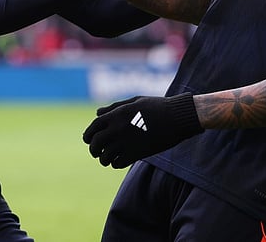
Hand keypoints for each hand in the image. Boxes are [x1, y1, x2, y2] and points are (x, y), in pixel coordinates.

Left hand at [82, 94, 201, 168]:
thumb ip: (114, 108)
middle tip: (97, 153)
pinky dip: (116, 164)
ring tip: (108, 159)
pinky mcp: (137, 153)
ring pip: (105, 156)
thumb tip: (97, 113)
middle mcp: (117, 128)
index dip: (88, 135)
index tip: (88, 140)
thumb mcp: (134, 102)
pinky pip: (118, 163)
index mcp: (116, 114)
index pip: (93, 127)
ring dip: (104, 159)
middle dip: (93, 150)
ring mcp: (126, 141)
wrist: (177, 117)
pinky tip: (120, 161)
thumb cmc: (157, 107)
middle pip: (95, 143)